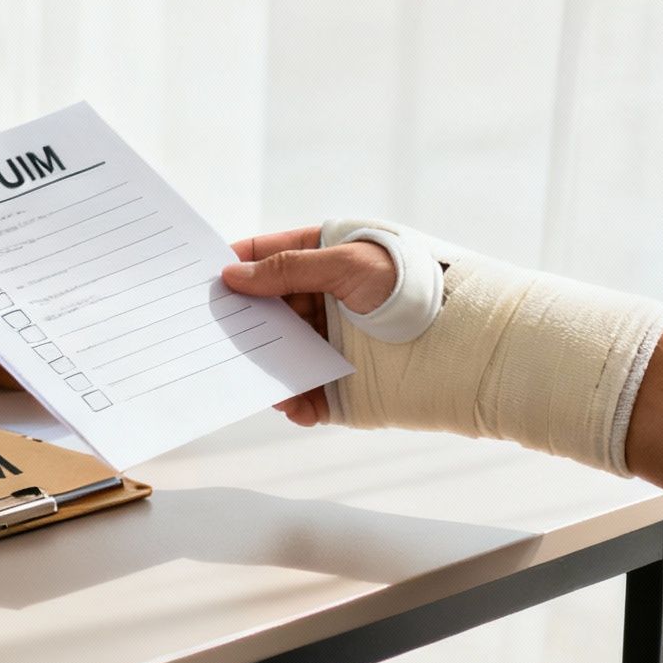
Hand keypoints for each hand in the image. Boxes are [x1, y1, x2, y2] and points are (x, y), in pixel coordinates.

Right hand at [220, 226, 398, 426]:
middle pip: (265, 310)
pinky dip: (296, 402)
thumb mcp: (347, 263)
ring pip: (279, 355)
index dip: (233, 266)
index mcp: (321, 258)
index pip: (264, 257)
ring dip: (264, 367)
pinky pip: (307, 394)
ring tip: (255, 379)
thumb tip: (233, 276)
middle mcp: (320, 299)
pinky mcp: (342, 380)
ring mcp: (329, 341)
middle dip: (240, 323)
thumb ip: (288, 270)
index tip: (201, 281)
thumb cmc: (411, 283)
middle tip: (210, 335)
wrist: (461, 333)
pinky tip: (294, 405)